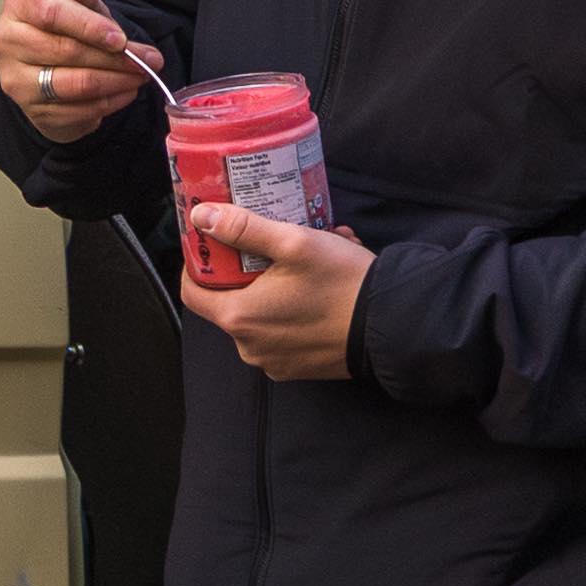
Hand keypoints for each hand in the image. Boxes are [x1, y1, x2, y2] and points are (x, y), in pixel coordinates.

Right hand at [0, 0, 151, 132]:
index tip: (121, 39)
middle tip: (147, 61)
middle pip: (66, 51)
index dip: (89, 26)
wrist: (46, 66)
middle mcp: (7, 44)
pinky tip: (124, 93)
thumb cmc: (63, 30)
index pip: (50, 13)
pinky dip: (108, 103)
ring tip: (139, 76)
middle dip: (114, 58)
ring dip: (116, 82)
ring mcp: (16, 81)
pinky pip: (77, 110)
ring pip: (74, 84)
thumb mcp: (77, 7)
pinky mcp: (32, 111)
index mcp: (17, 7)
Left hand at [178, 207, 371, 383]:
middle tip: (275, 244)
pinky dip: (293, 309)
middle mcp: (249, 347)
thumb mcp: (294, 243)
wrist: (392, 326)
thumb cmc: (342, 284)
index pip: (193, 293)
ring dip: (277, 287)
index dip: (198, 266)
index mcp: (239, 318)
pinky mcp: (296, 368)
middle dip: (250, 270)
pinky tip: (320, 287)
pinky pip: (282, 333)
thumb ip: (244, 229)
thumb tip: (202, 217)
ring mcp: (273, 361)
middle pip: (230, 301)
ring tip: (311, 260)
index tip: (212, 246)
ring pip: (261, 315)